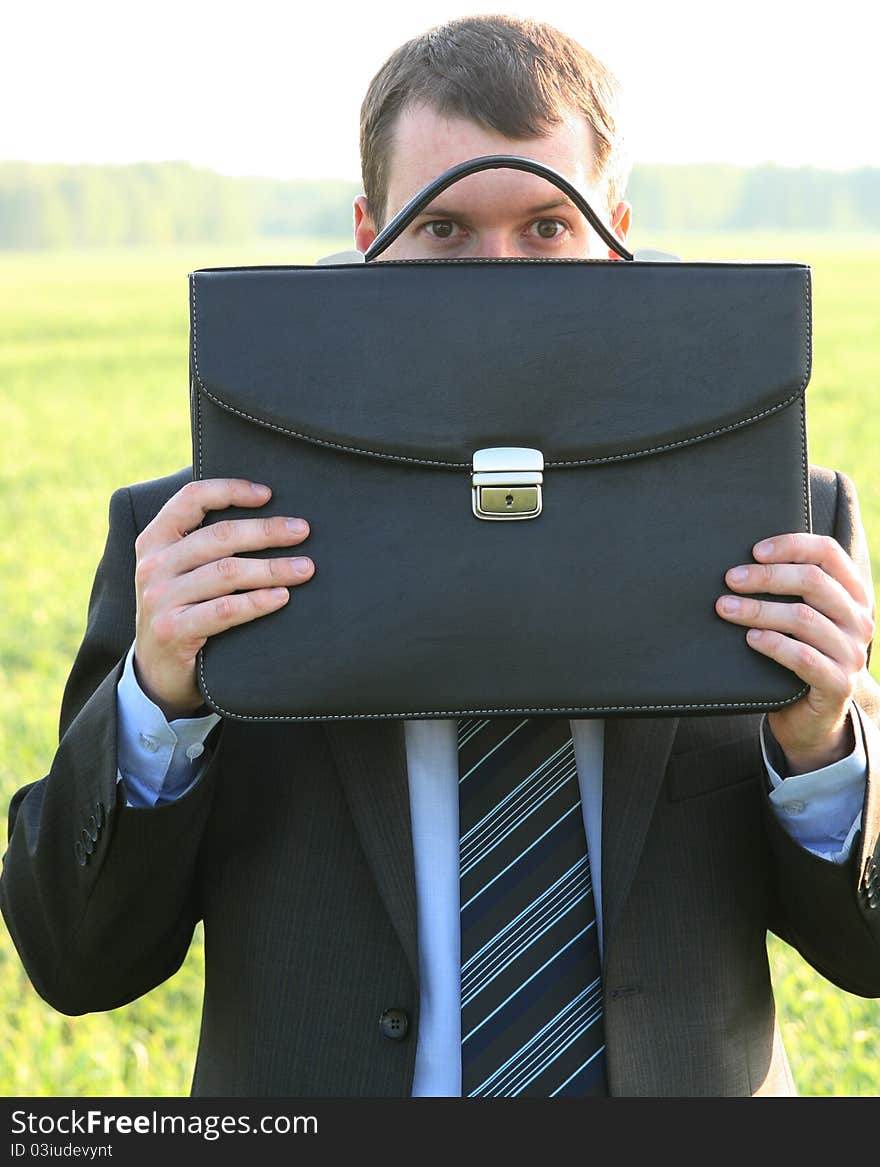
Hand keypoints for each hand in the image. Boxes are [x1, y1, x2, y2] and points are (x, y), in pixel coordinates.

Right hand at [133, 479, 313, 719]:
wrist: (155, 671)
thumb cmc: (182, 609)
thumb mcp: (179, 570)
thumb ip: (205, 543)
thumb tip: (265, 512)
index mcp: (156, 540)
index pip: (191, 499)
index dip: (230, 490)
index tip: (268, 494)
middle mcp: (154, 565)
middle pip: (219, 536)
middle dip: (267, 531)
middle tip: (302, 531)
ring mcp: (161, 598)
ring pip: (226, 572)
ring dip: (272, 568)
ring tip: (305, 568)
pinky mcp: (174, 630)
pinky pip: (225, 610)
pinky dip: (258, 602)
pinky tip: (282, 597)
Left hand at [715, 533, 874, 773]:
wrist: (810, 716)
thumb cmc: (798, 655)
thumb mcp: (801, 618)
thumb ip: (791, 590)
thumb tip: (742, 563)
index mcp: (853, 595)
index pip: (828, 553)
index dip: (791, 545)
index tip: (755, 551)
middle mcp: (858, 620)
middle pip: (813, 581)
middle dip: (766, 577)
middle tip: (731, 579)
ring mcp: (851, 653)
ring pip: (803, 618)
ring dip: (758, 610)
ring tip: (726, 608)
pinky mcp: (838, 684)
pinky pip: (803, 657)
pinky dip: (773, 644)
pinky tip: (750, 638)